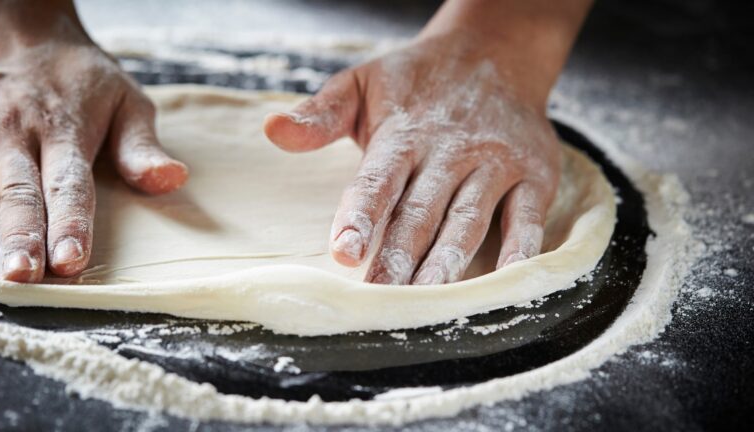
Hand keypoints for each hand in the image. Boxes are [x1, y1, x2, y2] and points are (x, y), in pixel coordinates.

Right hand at [0, 1, 187, 281]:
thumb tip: (172, 180)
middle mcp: (17, 133)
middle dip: (20, 236)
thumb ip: (141, 146)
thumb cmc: (82, 77)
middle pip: (18, 192)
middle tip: (23, 276)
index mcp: (64, 130)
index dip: (70, 223)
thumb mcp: (125, 100)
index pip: (69, 184)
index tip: (71, 260)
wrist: (22, 29)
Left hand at [264, 33, 560, 283]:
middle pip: (422, 211)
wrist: (496, 53)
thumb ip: (320, 114)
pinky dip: (520, 249)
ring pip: (469, 219)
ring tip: (430, 297)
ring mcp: (496, 163)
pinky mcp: (534, 174)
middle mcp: (450, 151)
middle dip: (400, 256)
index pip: (378, 180)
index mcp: (403, 134)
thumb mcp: (362, 85)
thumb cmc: (418, 82)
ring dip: (450, 260)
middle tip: (380, 296)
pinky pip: (528, 218)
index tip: (344, 252)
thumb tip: (272, 129)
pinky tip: (505, 280)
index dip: (361, 216)